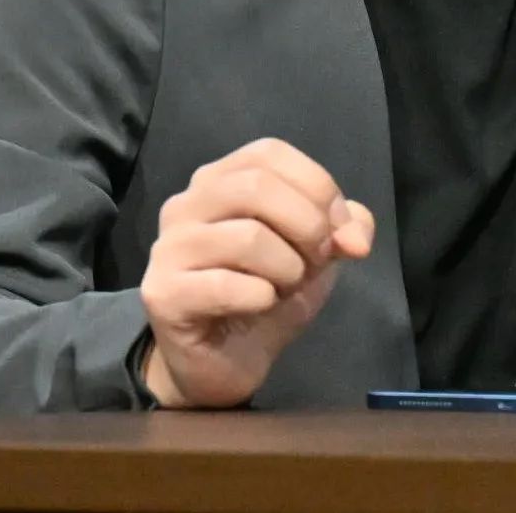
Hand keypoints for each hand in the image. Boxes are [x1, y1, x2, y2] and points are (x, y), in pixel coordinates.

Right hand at [138, 138, 374, 408]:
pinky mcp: (161, 293)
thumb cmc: (266, 294)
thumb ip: (342, 226)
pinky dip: (261, 298)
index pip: (269, 154)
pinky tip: (259, 307)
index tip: (341, 230)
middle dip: (307, 225)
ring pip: (247, 237)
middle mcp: (185, 204)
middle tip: (317, 261)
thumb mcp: (317, 252)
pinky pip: (225, 285)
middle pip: (256, 186)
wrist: (223, 363)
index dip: (317, 186)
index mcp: (219, 180)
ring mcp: (168, 248)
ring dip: (287, 268)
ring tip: (284, 287)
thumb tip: (354, 234)